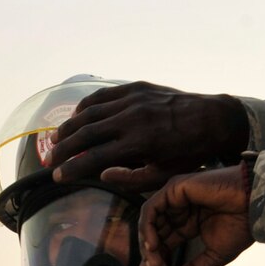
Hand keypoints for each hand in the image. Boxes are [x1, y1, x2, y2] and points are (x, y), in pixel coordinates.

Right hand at [48, 82, 248, 190]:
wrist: (214, 119)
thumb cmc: (190, 153)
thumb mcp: (164, 174)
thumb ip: (131, 178)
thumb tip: (102, 174)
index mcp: (139, 143)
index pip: (93, 158)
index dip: (71, 169)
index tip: (57, 177)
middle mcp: (131, 118)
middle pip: (84, 133)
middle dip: (63, 148)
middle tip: (50, 160)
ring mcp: (132, 99)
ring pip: (89, 112)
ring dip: (69, 126)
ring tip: (57, 139)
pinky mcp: (136, 87)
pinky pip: (102, 96)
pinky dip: (86, 106)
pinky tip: (78, 117)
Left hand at [137, 166, 254, 265]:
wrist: (255, 205)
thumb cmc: (241, 226)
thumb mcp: (213, 256)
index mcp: (187, 223)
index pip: (163, 243)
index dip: (154, 262)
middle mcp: (178, 210)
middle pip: (153, 234)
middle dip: (149, 256)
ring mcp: (175, 198)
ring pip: (149, 222)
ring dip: (148, 244)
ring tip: (154, 263)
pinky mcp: (174, 188)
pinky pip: (151, 209)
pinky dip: (148, 227)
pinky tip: (154, 245)